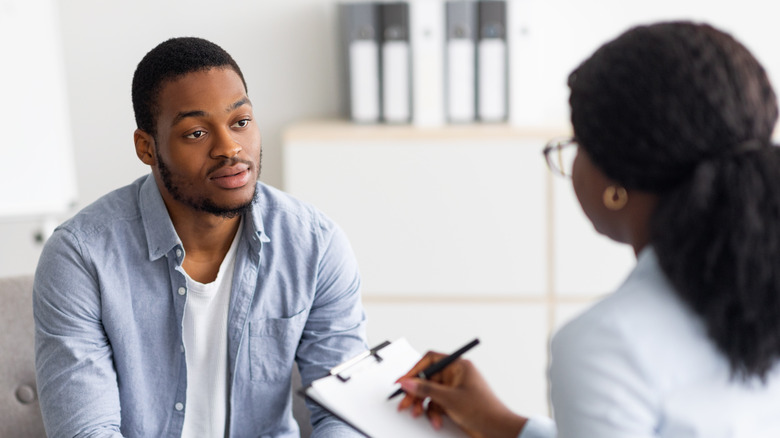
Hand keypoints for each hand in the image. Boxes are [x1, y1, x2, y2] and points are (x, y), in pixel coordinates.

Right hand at [395, 351, 526, 437]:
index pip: (430, 360)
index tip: (402, 381)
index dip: (414, 370)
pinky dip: (434, 413)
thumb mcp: (450, 398)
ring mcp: (455, 389)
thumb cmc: (484, 410)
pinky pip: (437, 403)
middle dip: (416, 392)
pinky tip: (436, 421)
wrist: (498, 429)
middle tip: (405, 402)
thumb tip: (408, 381)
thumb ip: (426, 389)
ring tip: (418, 413)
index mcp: (458, 366)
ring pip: (430, 393)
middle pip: (427, 378)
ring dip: (424, 405)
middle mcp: (456, 375)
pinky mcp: (454, 402)